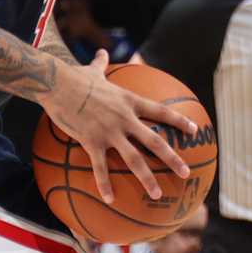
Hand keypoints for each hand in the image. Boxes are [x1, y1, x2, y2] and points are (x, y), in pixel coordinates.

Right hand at [42, 50, 196, 202]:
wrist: (56, 83)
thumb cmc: (73, 76)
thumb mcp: (93, 70)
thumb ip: (101, 64)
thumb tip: (101, 52)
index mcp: (129, 102)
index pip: (160, 112)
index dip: (179, 122)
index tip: (194, 130)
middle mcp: (125, 119)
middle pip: (155, 142)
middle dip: (173, 158)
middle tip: (186, 172)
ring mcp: (109, 132)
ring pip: (134, 159)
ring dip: (147, 178)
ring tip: (158, 194)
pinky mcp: (92, 142)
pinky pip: (101, 168)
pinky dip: (105, 185)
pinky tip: (110, 200)